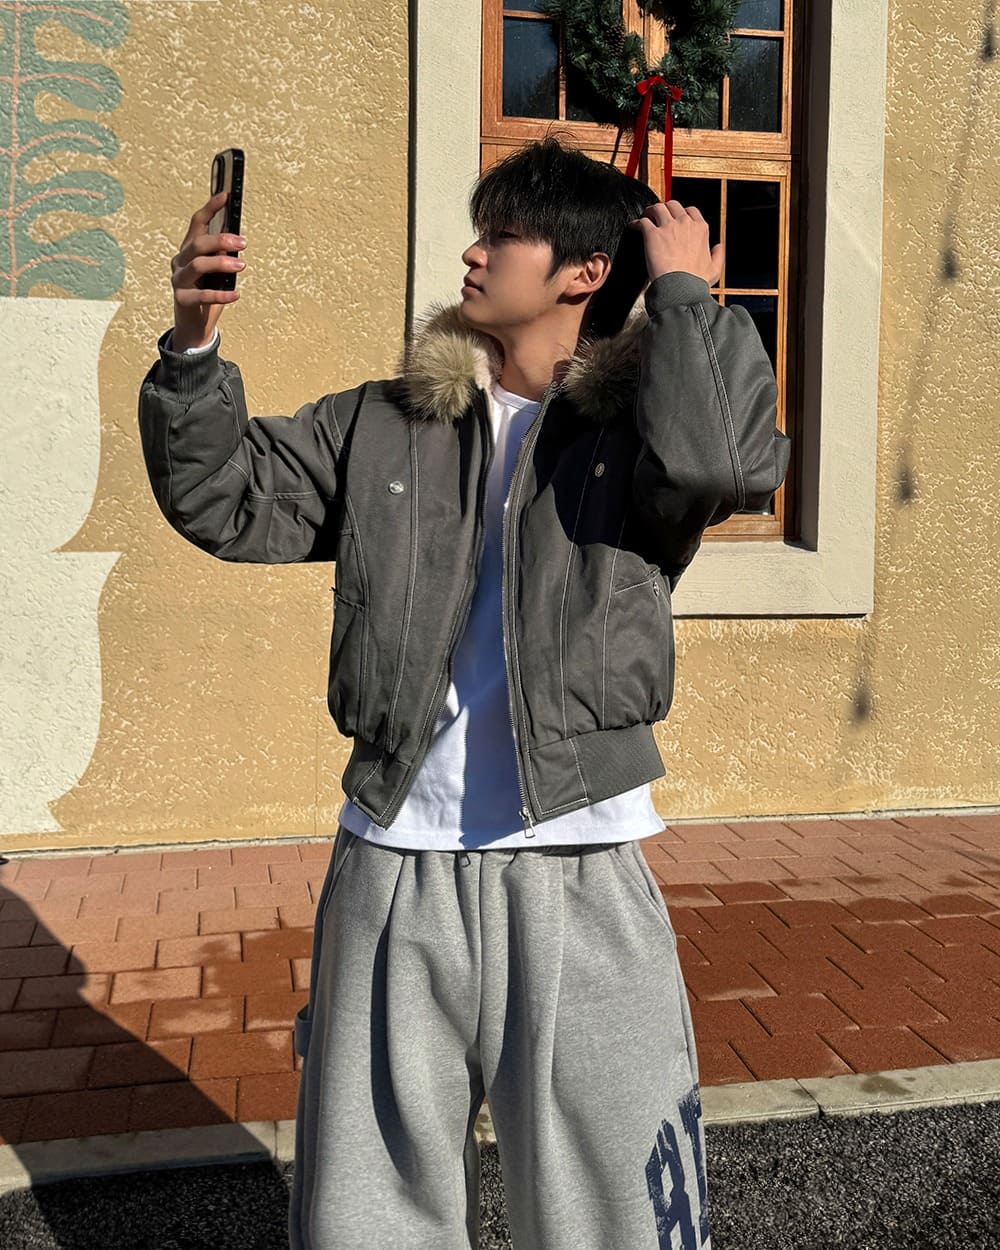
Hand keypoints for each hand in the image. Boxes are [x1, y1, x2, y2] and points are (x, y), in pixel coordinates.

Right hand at [169, 189, 246, 348]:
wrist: (195, 325)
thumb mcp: (217, 272)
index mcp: (189, 249)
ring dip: (221, 263)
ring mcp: (179, 280)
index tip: (226, 195)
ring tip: (241, 265)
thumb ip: (223, 256)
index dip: (211, 208)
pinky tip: (236, 294)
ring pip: (198, 265)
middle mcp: (181, 261)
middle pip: (198, 243)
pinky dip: (221, 294)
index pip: (198, 223)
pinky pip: (202, 295)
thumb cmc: (208, 293)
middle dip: (220, 239)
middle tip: (242, 242)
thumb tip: (236, 242)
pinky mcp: (182, 300)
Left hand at [626, 200, 723, 287]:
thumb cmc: (696, 283)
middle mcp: (685, 223)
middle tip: (658, 216)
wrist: (681, 289)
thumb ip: (717, 256)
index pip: (690, 211)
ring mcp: (668, 227)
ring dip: (650, 211)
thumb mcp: (714, 270)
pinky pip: (642, 222)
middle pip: (673, 205)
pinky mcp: (653, 234)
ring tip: (646, 218)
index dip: (681, 213)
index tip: (675, 219)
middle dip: (665, 208)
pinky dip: (636, 224)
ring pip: (657, 208)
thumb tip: (718, 247)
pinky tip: (634, 227)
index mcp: (700, 229)